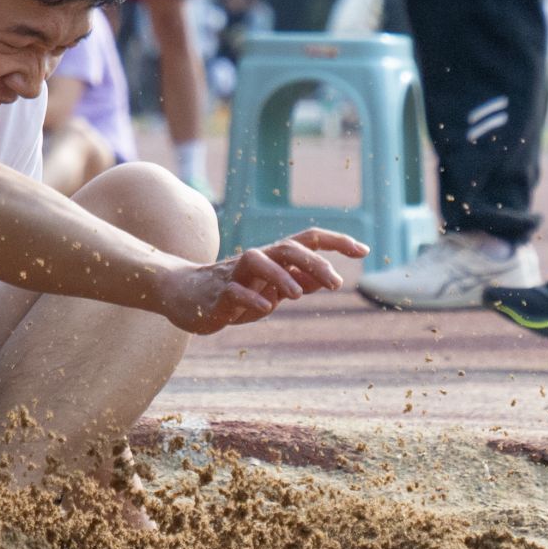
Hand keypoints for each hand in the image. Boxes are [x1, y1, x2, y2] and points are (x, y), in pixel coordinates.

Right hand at [157, 229, 365, 334]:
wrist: (184, 296)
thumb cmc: (232, 293)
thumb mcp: (269, 290)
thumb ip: (294, 283)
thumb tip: (325, 280)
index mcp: (272, 259)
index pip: (307, 241)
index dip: (336, 242)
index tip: (363, 250)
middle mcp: (256, 260)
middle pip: (287, 247)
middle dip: (314, 262)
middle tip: (336, 284)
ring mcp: (234, 275)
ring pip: (258, 261)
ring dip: (281, 275)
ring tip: (298, 296)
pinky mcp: (217, 294)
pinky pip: (234, 291)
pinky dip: (251, 297)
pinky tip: (265, 307)